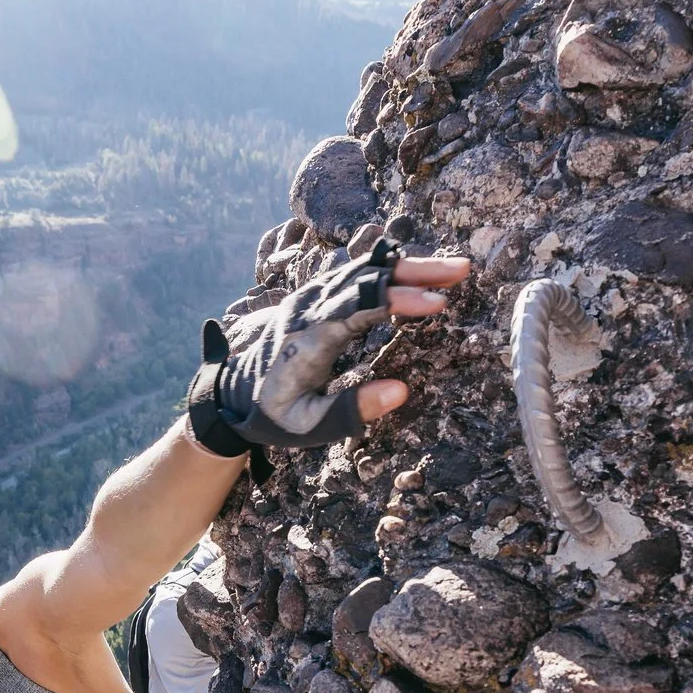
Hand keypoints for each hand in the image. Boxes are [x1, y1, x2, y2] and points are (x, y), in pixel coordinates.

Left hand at [187, 248, 470, 454]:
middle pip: (365, 277)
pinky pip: (354, 275)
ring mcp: (309, 298)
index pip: (357, 307)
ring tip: (451, 268)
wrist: (232, 396)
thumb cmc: (272, 415)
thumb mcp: (307, 426)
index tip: (437, 302)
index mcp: (307, 338)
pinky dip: (387, 270)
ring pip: (361, 270)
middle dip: (415, 271)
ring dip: (406, 266)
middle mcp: (307, 308)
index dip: (397, 300)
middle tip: (460, 268)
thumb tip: (401, 391)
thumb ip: (350, 411)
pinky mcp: (315, 298)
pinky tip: (417, 271)